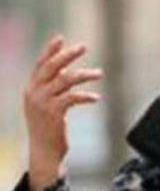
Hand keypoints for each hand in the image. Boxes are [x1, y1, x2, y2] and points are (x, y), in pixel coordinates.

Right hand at [22, 35, 101, 190]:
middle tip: (82, 47)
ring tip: (99, 73)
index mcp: (31, 89)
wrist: (43, 152)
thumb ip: (53, 89)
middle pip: (50, 67)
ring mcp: (42, 102)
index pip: (40, 65)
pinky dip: (85, 96)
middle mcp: (34, 93)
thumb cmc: (48, 129)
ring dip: (84, 75)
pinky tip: (96, 97)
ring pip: (64, 80)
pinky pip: (72, 98)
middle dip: (66, 55)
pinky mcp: (53, 113)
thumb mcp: (46, 106)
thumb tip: (65, 72)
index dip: (50, 51)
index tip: (60, 38)